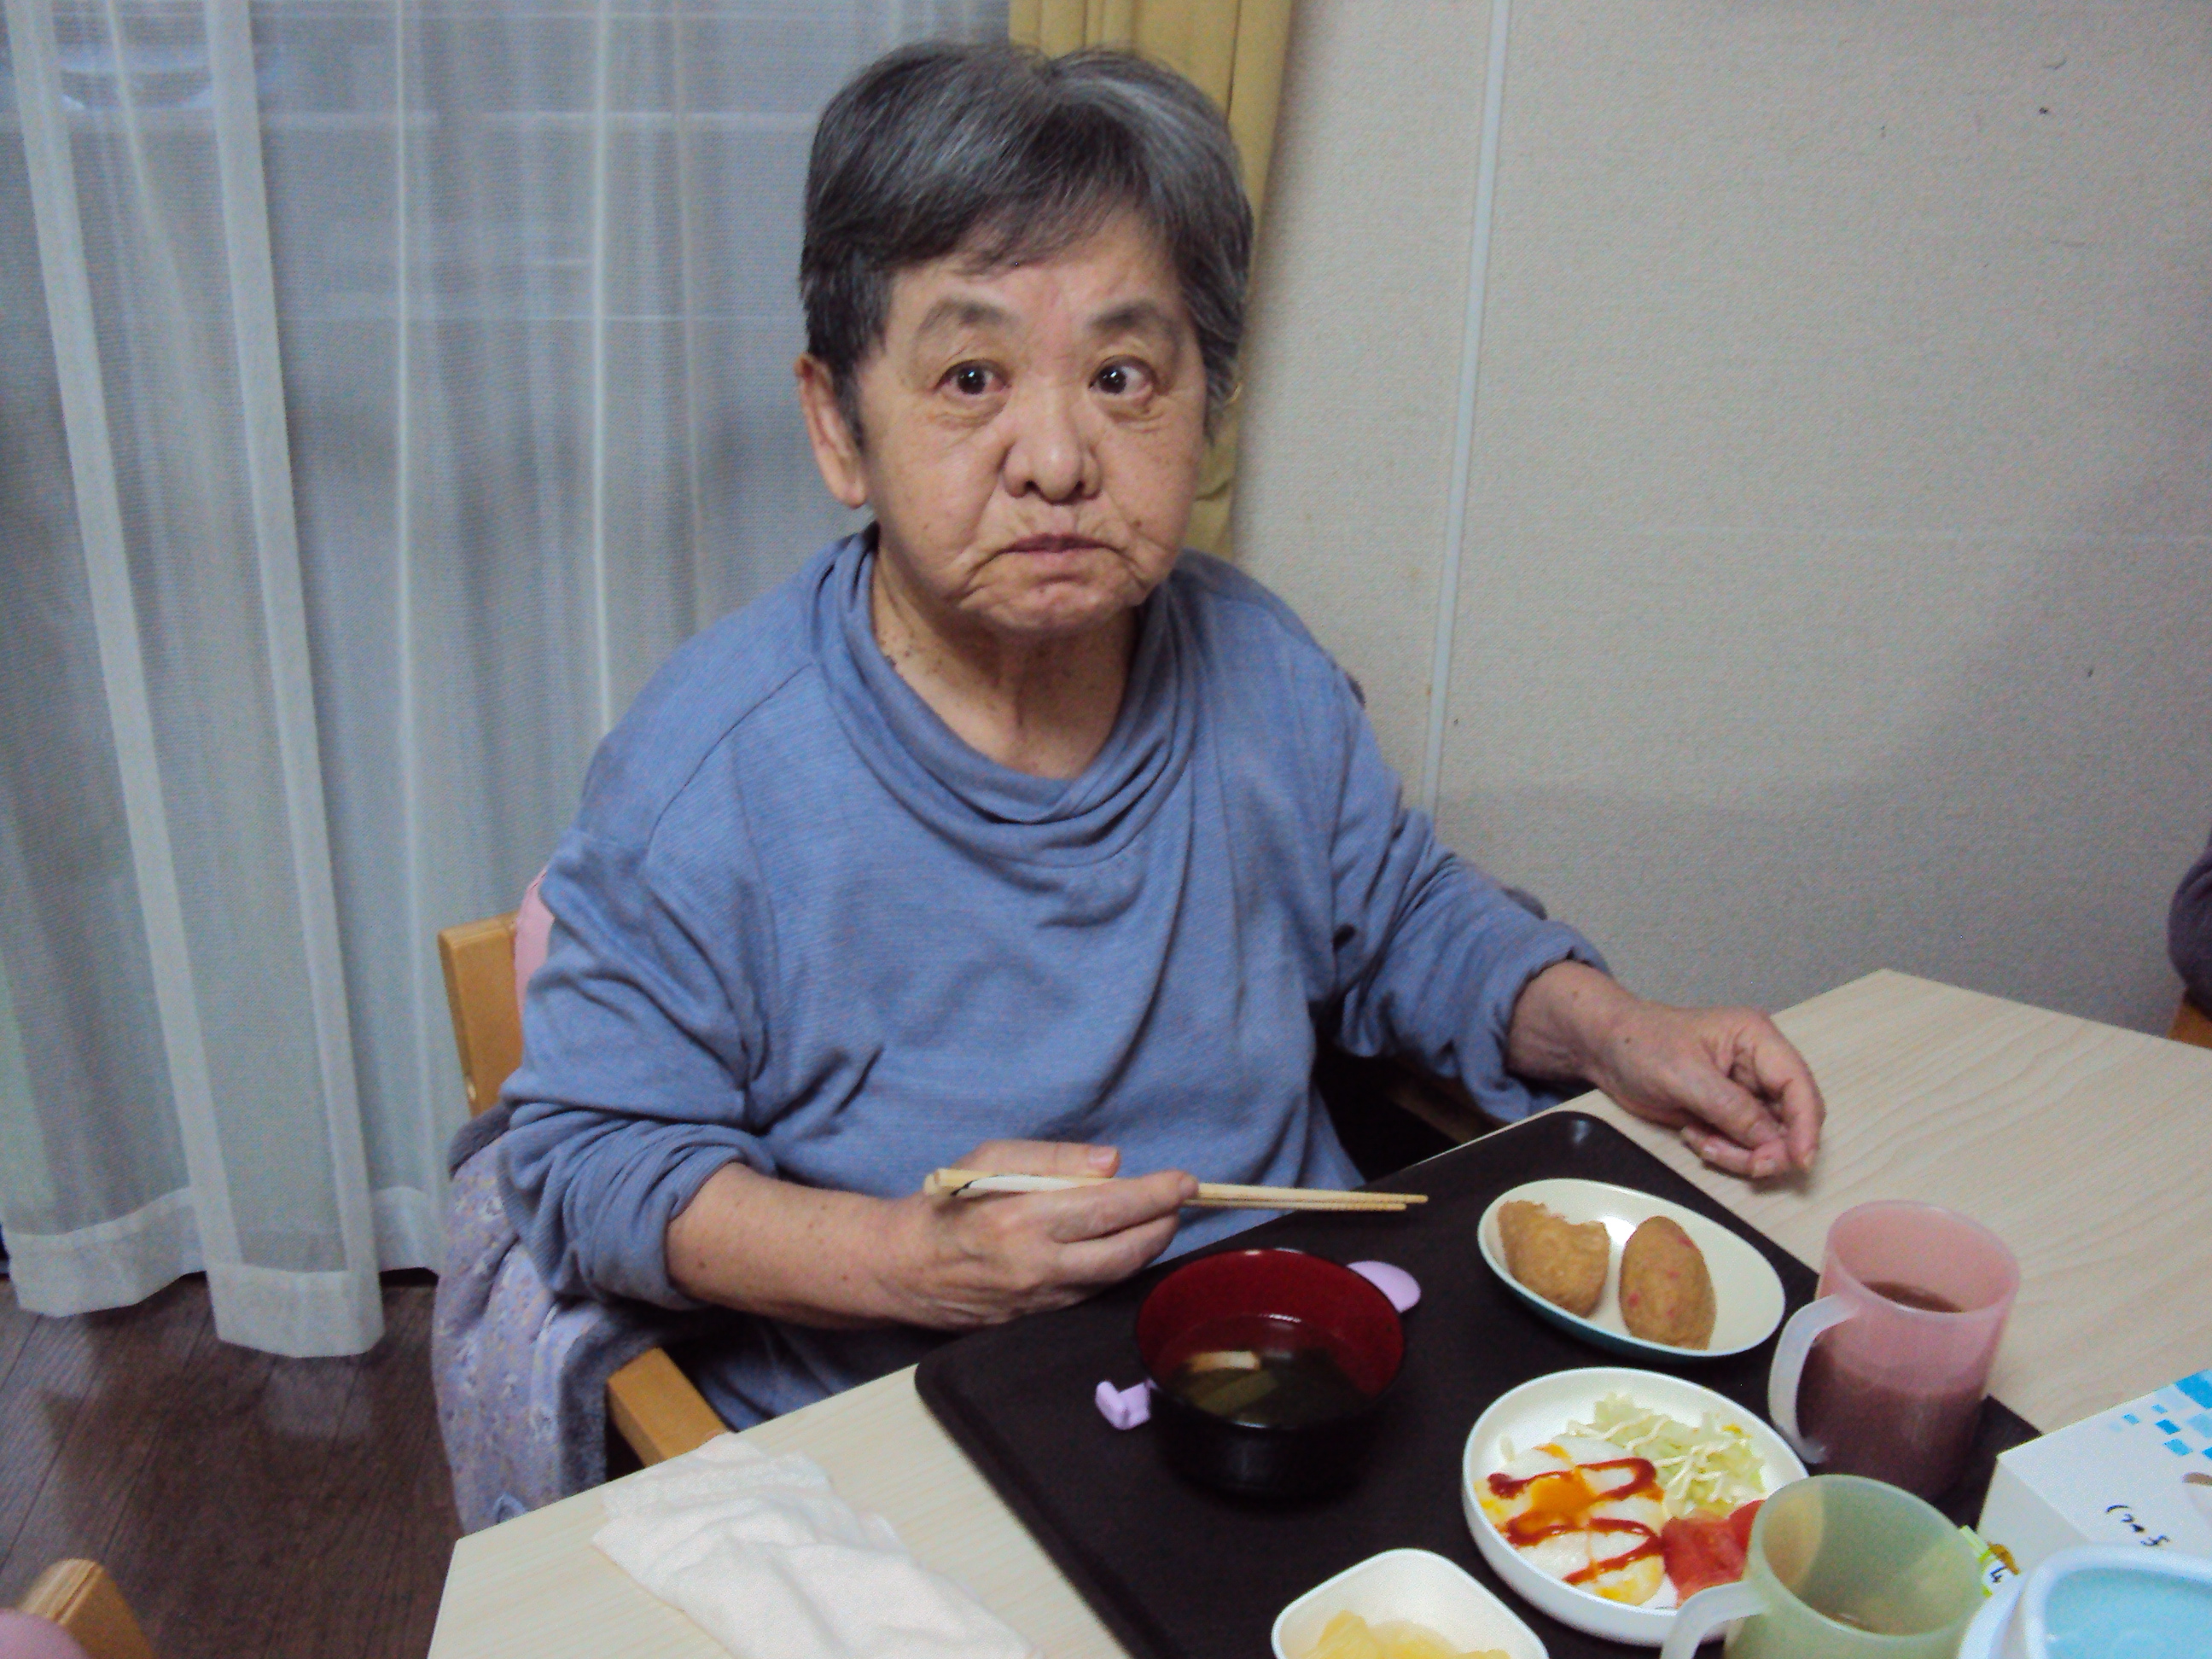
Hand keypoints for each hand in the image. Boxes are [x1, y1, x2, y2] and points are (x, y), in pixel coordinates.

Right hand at [882, 1140, 1196, 1328]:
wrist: (904, 1268)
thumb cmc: (948, 1202)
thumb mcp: (990, 1158)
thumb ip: (1054, 1158)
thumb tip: (1113, 1164)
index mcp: (1025, 1219)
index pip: (1111, 1207)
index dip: (1156, 1194)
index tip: (1184, 1181)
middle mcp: (1038, 1266)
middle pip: (1125, 1251)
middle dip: (1162, 1225)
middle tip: (1177, 1203)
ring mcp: (1040, 1300)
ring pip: (1114, 1278)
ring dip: (1145, 1249)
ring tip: (1156, 1222)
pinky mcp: (1036, 1320)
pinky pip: (1089, 1294)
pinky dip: (1114, 1269)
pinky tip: (1120, 1248)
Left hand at [1509, 963, 1824, 1178]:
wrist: (1605, 1049)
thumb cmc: (1642, 1046)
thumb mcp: (1685, 1076)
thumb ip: (1732, 1109)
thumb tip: (1775, 1142)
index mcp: (1758, 1039)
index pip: (1799, 1085)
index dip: (1806, 1126)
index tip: (1798, 1161)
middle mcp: (1761, 1065)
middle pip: (1792, 1119)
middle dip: (1771, 1148)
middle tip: (1745, 1165)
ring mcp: (1746, 1092)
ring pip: (1770, 1139)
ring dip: (1742, 1153)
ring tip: (1702, 1142)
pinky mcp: (1729, 1113)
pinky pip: (1745, 1144)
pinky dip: (1726, 1151)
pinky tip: (1694, 1136)